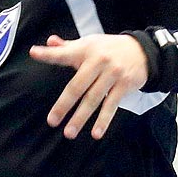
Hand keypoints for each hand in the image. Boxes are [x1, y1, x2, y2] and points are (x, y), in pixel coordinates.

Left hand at [29, 34, 148, 138]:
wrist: (143, 51)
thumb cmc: (110, 49)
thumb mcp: (90, 43)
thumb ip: (69, 46)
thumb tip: (50, 42)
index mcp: (86, 50)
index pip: (64, 53)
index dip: (49, 54)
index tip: (34, 53)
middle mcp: (98, 61)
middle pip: (77, 86)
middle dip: (64, 105)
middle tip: (52, 121)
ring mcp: (112, 74)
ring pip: (93, 99)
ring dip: (80, 118)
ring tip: (69, 133)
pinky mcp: (124, 86)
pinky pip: (111, 106)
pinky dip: (103, 121)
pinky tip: (96, 133)